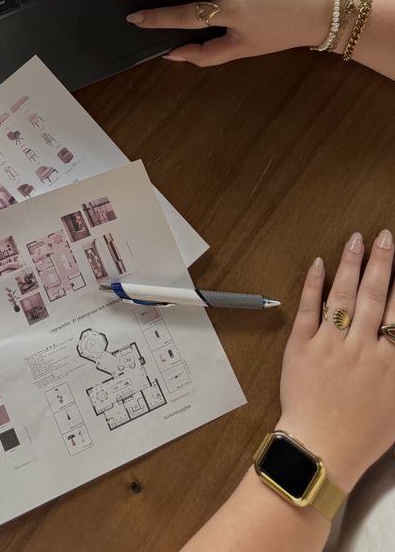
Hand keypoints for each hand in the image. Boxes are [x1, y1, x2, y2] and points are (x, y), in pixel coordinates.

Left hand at [276, 230, 394, 492]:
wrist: (322, 450)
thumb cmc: (363, 433)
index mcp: (390, 364)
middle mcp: (362, 349)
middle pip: (374, 296)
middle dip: (382, 262)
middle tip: (385, 236)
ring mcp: (330, 345)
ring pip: (342, 296)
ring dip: (350, 264)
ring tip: (356, 239)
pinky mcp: (301, 346)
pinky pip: (309, 309)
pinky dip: (314, 285)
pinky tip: (319, 264)